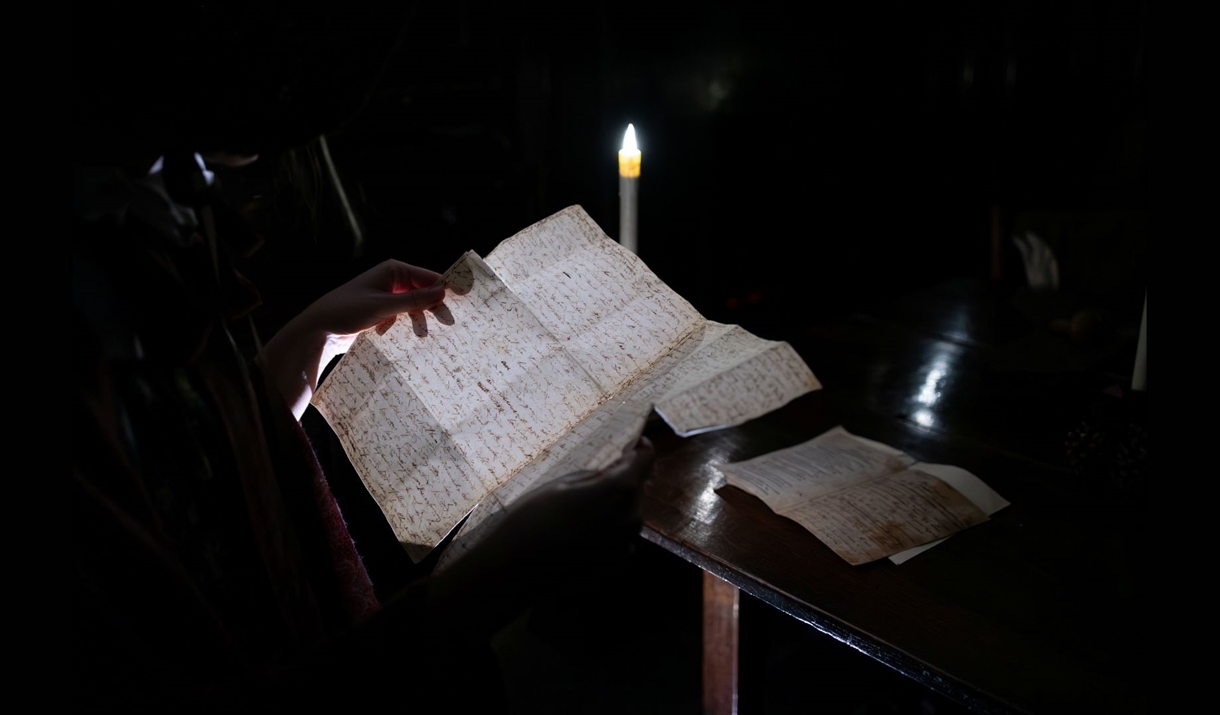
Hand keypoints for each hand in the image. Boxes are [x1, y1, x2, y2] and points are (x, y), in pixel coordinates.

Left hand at [259, 259, 457, 418]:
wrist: (320, 328)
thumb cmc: (348, 310)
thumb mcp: (384, 306)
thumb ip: (414, 300)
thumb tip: (443, 292)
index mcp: (394, 271)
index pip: (429, 276)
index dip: (447, 287)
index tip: (465, 298)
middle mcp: (392, 281)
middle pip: (424, 292)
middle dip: (434, 307)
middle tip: (448, 324)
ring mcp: (387, 297)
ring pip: (414, 307)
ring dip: (419, 320)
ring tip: (421, 336)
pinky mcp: (382, 312)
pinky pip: (403, 317)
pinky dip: (404, 325)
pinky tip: (396, 335)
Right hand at [423, 437, 655, 621]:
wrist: (515, 570)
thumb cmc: (533, 519)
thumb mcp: (561, 484)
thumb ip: (594, 476)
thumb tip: (611, 474)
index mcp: (619, 490)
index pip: (644, 461)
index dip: (640, 448)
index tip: (634, 443)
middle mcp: (631, 517)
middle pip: (635, 489)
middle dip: (621, 481)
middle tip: (594, 480)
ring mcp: (625, 545)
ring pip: (628, 515)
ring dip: (614, 507)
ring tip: (581, 509)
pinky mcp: (615, 566)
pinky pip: (619, 539)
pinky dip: (608, 531)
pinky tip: (580, 534)